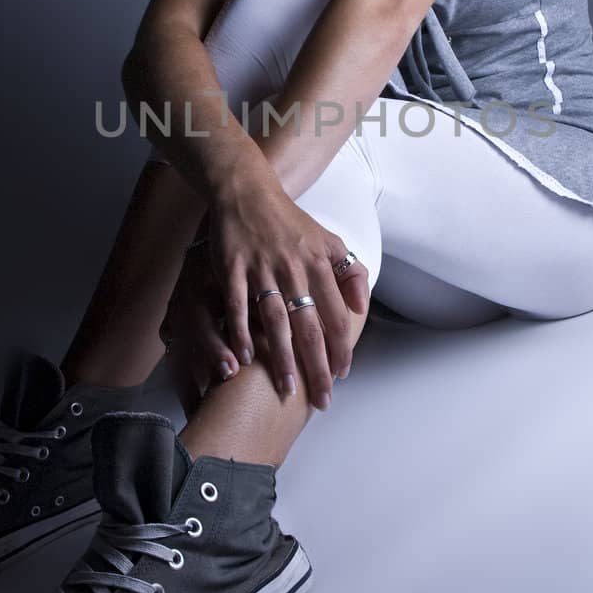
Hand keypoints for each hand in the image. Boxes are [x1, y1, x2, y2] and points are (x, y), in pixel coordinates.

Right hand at [160, 184, 369, 410]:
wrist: (246, 191)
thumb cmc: (289, 221)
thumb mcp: (328, 240)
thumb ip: (351, 272)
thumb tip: (360, 310)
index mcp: (319, 264)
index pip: (337, 316)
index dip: (342, 349)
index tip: (342, 375)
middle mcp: (293, 268)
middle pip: (310, 327)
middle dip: (318, 367)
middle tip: (321, 400)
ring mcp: (261, 268)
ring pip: (275, 321)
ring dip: (282, 358)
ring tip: (287, 389)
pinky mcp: (231, 267)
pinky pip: (236, 306)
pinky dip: (241, 332)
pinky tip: (246, 359)